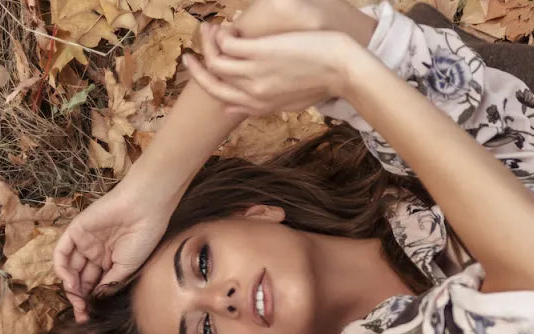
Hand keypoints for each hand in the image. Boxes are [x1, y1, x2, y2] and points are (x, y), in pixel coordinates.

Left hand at [53, 184, 170, 319]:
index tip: (89, 317)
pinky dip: (61, 267)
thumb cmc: (143, 238)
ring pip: (70, 267)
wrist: (143, 211)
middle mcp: (95, 253)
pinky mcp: (75, 231)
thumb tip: (96, 298)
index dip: (90, 301)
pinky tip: (69, 281)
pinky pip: (62, 251)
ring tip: (77, 299)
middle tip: (82, 313)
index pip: (94, 284)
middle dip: (79, 297)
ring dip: (70, 285)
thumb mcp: (128, 268)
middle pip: (80, 278)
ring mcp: (84, 242)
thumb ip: (109, 282)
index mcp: (110, 261)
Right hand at [182, 25, 360, 117]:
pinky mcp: (260, 53)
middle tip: (189, 54)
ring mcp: (256, 74)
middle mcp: (256, 93)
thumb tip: (253, 106)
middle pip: (213, 85)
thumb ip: (273, 104)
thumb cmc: (326, 81)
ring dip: (207, 42)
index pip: (226, 100)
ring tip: (209, 29)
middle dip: (197, 70)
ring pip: (216, 61)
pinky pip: (227, 43)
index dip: (211, 87)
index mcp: (264, 106)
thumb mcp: (295, 102)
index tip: (203, 73)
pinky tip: (229, 26)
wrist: (344, 70)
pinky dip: (223, 33)